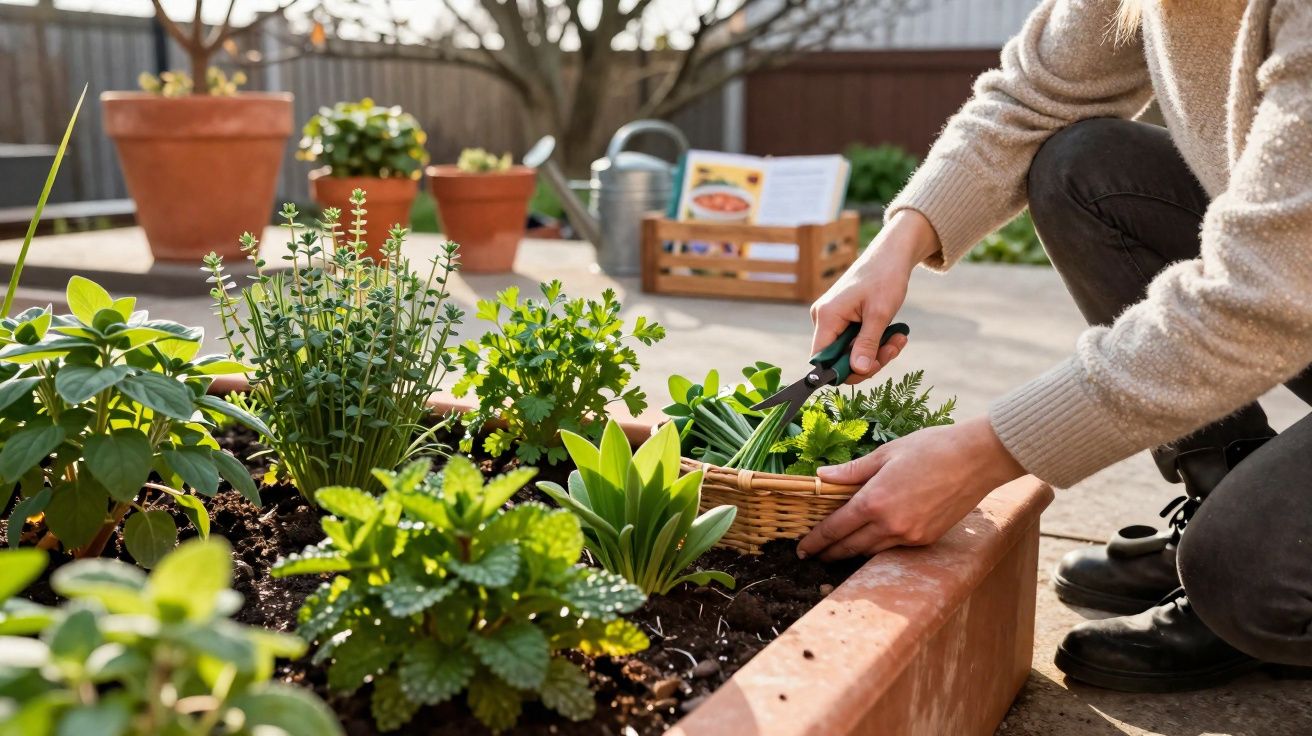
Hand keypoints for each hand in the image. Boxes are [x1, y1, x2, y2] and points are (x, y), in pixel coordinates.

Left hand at [797, 417, 1025, 560]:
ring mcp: (910, 535)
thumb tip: (822, 477)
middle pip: (849, 547)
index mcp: (874, 501)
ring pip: (871, 551)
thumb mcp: (885, 454)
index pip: (835, 528)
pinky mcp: (926, 539)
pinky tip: (871, 540)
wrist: (976, 459)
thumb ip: (852, 471)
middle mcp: (889, 524)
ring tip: (838, 550)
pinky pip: (894, 548)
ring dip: (852, 552)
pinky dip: (878, 546)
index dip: (816, 540)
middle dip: (828, 553)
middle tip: (813, 556)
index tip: (803, 548)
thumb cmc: (930, 448)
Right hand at [810, 210, 939, 384]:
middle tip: (893, 349)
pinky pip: (854, 342)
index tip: (872, 366)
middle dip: (868, 360)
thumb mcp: (880, 314)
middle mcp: (824, 319)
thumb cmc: (885, 278)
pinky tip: (894, 334)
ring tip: (898, 338)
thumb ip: (867, 344)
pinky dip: (875, 343)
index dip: (843, 370)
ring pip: (850, 352)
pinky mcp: (842, 319)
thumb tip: (858, 371)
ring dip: (876, 352)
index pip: (822, 359)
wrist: (890, 256)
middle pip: (838, 359)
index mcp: (827, 316)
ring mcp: (832, 319)